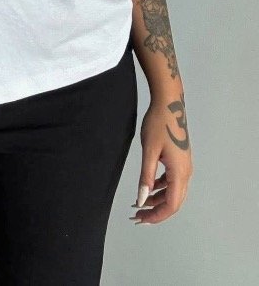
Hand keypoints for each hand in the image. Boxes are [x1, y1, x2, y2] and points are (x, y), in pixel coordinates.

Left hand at [130, 97, 192, 224]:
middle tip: (138, 217)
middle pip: (174, 202)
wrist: (169, 104)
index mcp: (180, 172)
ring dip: (158, 200)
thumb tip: (142, 199)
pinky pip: (172, 181)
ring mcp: (185, 166)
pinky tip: (149, 187)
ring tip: (140, 204)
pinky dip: (161, 188)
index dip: (157, 216)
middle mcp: (186, 172)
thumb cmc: (159, 123)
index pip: (171, 204)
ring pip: (173, 192)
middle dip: (156, 212)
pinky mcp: (180, 160)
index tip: (141, 220)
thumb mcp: (149, 151)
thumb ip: (146, 177)